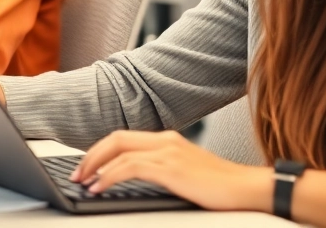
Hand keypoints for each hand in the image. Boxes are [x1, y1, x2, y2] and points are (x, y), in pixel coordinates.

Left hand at [72, 130, 270, 212]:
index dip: (100, 151)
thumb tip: (136, 179)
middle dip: (91, 155)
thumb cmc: (221, 187)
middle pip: (115, 138)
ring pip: (118, 149)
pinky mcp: (171, 168)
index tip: (86, 167)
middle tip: (76, 174)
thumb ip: (164, 170)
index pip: (124, 137)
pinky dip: (109, 176)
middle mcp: (165, 140)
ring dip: (94, 166)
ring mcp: (168, 151)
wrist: (248, 188)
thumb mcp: (186, 173)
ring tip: (82, 182)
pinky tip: (99, 187)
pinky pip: (129, 167)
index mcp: (167, 139)